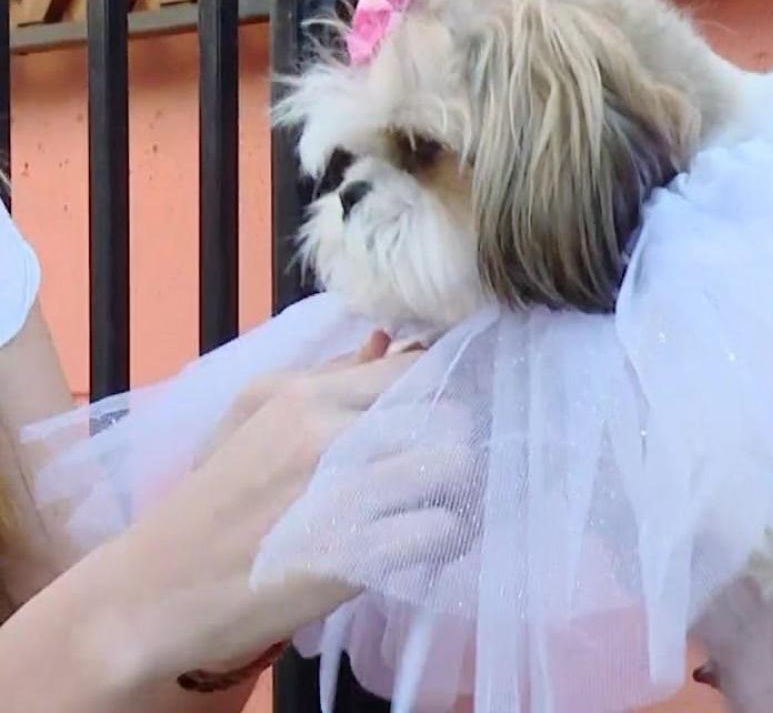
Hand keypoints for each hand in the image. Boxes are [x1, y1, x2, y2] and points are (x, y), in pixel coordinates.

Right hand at [76, 332, 423, 686]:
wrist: (154, 593)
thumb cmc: (211, 505)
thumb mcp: (253, 421)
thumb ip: (326, 379)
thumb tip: (387, 342)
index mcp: (305, 398)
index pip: (416, 369)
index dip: (436, 395)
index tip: (430, 422)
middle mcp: (329, 437)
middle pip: (449, 417)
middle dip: (449, 443)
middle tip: (429, 472)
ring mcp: (345, 497)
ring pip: (455, 468)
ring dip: (452, 490)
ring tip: (425, 508)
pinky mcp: (356, 558)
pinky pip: (442, 532)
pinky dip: (440, 541)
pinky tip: (414, 547)